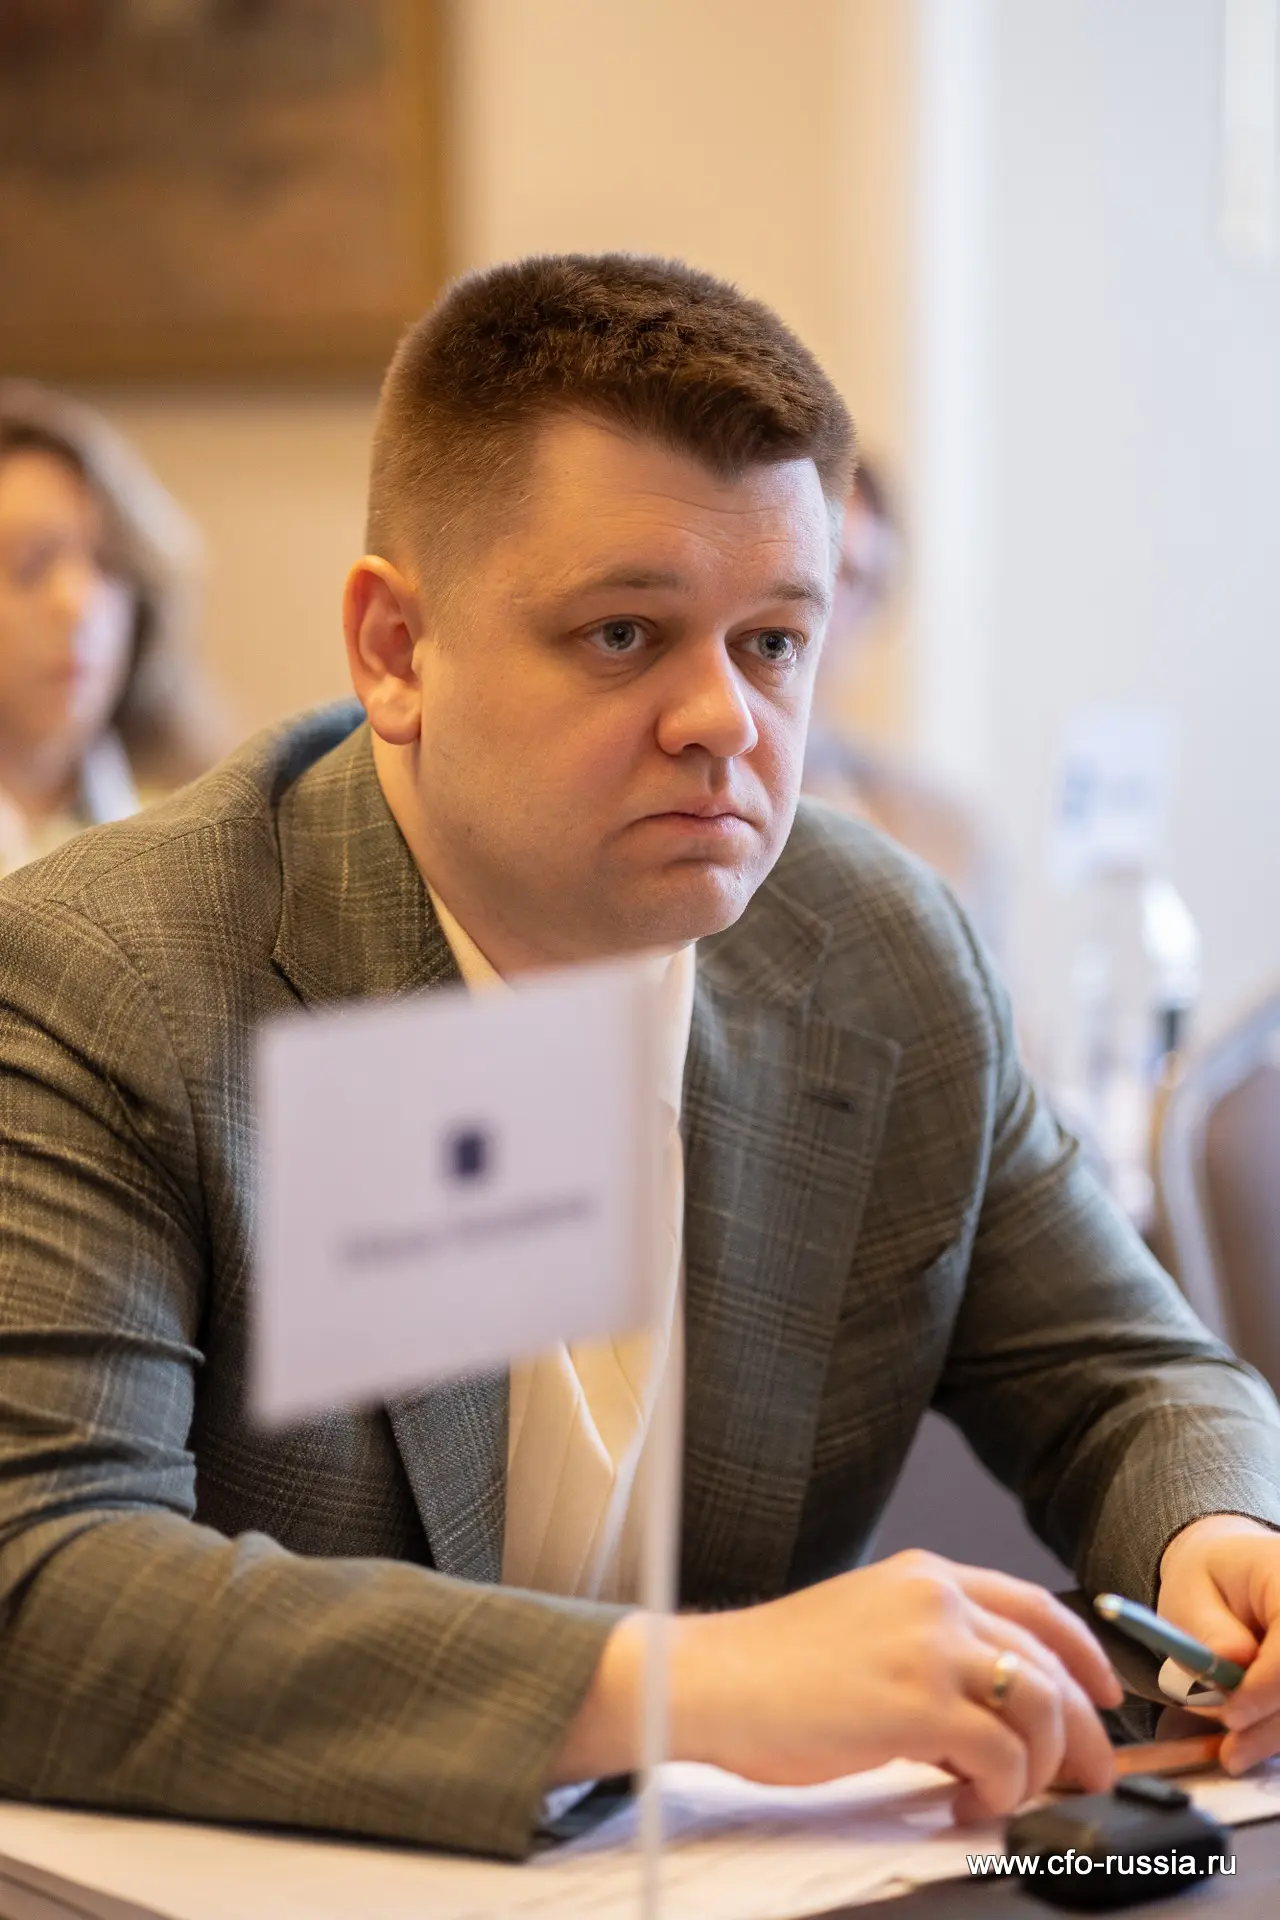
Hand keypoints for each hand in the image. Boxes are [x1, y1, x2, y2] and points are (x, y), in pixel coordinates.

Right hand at [557, 1550, 1119, 1820]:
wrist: (714, 1680)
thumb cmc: (776, 1670)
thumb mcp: (869, 1630)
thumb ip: (934, 1654)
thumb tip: (990, 1715)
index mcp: (925, 1576)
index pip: (1035, 1604)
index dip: (1084, 1654)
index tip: (1104, 1694)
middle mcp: (937, 1600)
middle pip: (1050, 1664)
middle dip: (1081, 1730)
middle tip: (1086, 1775)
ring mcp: (930, 1648)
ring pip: (1039, 1709)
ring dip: (1038, 1768)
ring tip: (1004, 1796)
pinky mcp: (919, 1704)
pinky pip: (1002, 1756)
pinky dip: (1000, 1791)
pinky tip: (967, 1802)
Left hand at [1159, 1513, 1279, 1773]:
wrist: (1227, 1574)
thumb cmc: (1206, 1582)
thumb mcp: (1190, 1594)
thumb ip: (1209, 1629)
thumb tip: (1231, 1660)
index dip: (1267, 1685)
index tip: (1231, 1715)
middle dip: (1271, 1723)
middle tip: (1231, 1753)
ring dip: (1276, 1734)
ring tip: (1234, 1754)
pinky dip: (1278, 1732)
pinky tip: (1250, 1744)